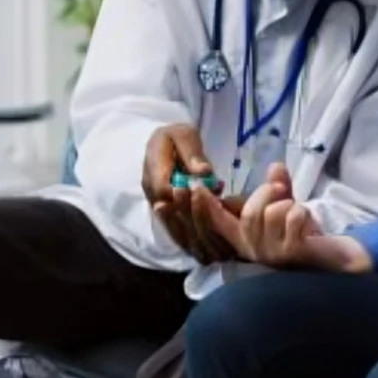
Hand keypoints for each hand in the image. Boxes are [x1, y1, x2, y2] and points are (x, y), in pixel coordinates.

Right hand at [141, 123, 234, 263]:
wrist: (163, 145)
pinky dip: (198, 242)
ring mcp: (159, 210)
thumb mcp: (182, 134)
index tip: (211, 191)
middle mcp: (153, 197)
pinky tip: (218, 244)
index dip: (189, 197)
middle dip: (199, 219)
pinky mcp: (168, 218)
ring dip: (200, 235)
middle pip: (172, 219)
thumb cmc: (174, 137)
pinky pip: (180, 237)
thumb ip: (192, 151)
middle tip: (223, 214)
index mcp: (153, 173)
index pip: (166, 193)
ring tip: (224, 231)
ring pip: (176, 233)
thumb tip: (204, 172)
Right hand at [201, 162, 370, 270]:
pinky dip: (302, 212)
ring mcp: (273, 254)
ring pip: (271, 215)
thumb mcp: (287, 206)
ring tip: (298, 211)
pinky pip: (292, 219)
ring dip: (289, 204)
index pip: (219, 224)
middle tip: (280, 187)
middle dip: (266, 193)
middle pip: (250, 215)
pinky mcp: (293, 253)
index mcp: (246, 239)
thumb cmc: (304, 234)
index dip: (205, 208)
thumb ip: (279, 187)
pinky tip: (307, 222)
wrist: (335, 257)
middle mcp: (255, 250)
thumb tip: (275, 166)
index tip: (195, 187)